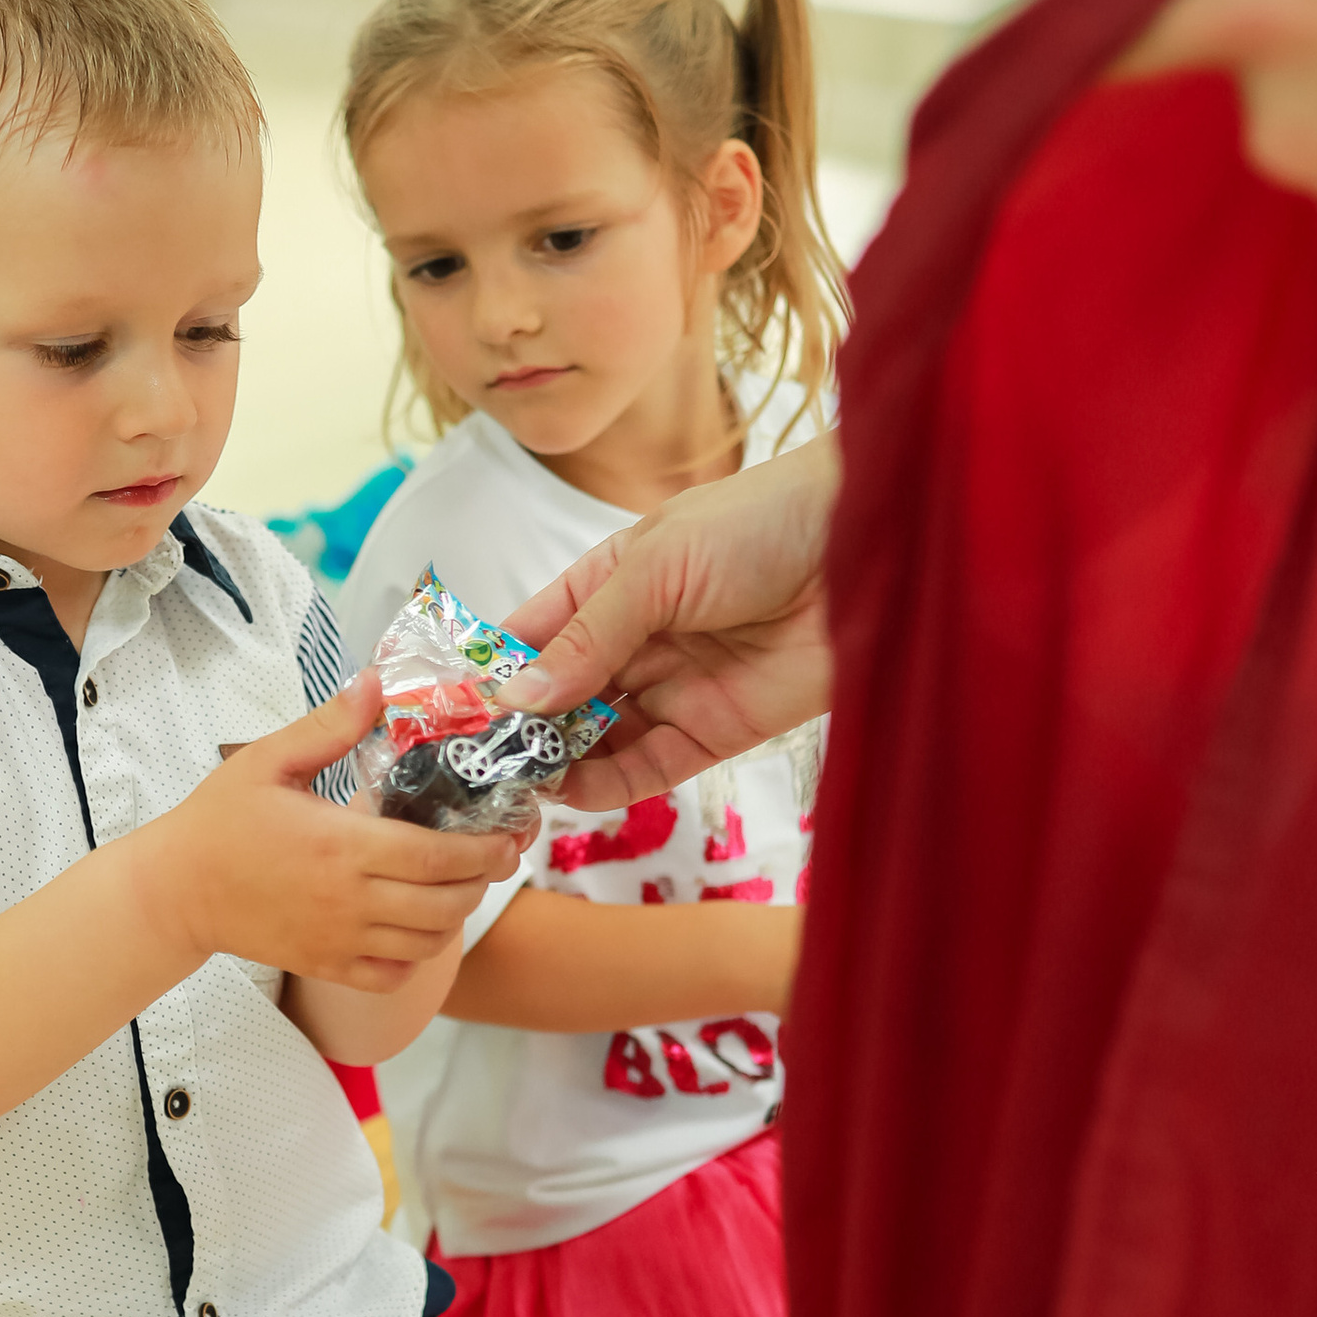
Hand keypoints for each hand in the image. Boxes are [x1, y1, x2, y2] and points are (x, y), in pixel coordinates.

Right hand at [144, 676, 521, 991]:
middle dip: (482, 880)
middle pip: (447, 903)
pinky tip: (414, 925)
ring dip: (455, 915)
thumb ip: (329, 725)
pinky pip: (393, 975)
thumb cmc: (219, 821)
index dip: (484, 850)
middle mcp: (349, 900)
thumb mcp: (268, 759)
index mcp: (341, 846)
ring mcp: (340, 940)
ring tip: (458, 885)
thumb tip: (376, 682)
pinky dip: (417, 955)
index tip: (504, 833)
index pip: (438, 857)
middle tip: (490, 855)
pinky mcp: (327, 965)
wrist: (175, 890)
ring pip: (428, 942)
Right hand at [501, 435, 840, 803]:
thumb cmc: (762, 526)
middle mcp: (634, 640)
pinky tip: (572, 790)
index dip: (490, 672)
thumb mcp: (655, 568)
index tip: (448, 710)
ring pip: (596, 739)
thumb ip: (588, 638)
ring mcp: (672, 688)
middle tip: (476, 762)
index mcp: (609, 584)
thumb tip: (519, 699)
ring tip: (518, 781)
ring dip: (556, 762)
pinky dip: (608, 784)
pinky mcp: (714, 731)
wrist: (868, 548)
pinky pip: (647, 768)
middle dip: (518, 729)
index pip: (532, 637)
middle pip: (558, 697)